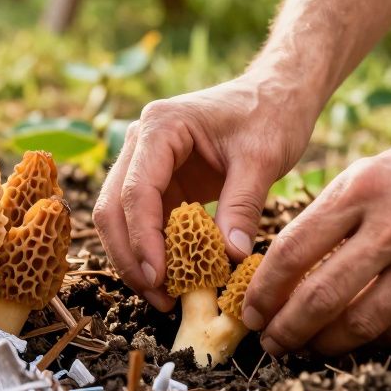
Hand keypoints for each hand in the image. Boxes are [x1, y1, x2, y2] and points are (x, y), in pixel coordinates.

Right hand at [93, 74, 317, 310]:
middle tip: (158, 297)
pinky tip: (174, 279)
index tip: (159, 278)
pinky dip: (154, 251)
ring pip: (121, 219)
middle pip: (113, 207)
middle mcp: (142, 142)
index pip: (136, 190)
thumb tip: (230, 257)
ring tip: (164, 297)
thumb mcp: (264, 158)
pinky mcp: (160, 182)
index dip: (143, 238)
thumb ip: (243, 206)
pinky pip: (145, 222)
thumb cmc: (270, 114)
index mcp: (161, 126)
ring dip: (136, 259)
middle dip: (130, 256)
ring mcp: (146, 162)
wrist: (276, 94)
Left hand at [244, 116, 390, 355]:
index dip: (265, 289)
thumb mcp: (372, 171)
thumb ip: (331, 215)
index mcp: (363, 189)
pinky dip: (373, 339)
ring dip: (326, 344)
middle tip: (271, 341)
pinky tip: (354, 339)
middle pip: (322, 295)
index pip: (295, 249)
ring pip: (362, 322)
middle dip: (287, 328)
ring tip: (308, 347)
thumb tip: (284, 267)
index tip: (250, 309)